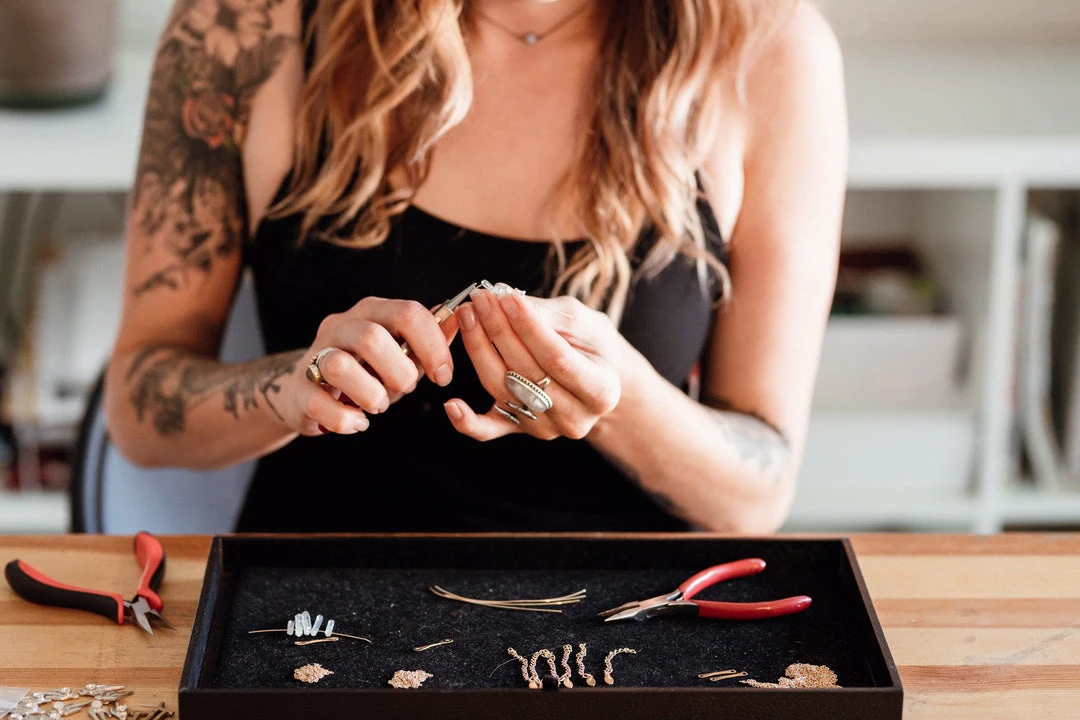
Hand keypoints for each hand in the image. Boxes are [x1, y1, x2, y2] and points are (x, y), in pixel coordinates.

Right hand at [275, 297, 456, 435]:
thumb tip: (458, 320)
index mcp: (371, 312)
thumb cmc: (365, 372)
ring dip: (371, 395)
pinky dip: (346, 419)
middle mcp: (340, 326)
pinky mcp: (299, 389)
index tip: (443, 375)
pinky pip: (320, 403)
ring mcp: (315, 356)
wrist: (310, 392)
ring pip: (340, 366)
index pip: (407, 313)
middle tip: (404, 389)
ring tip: (378, 406)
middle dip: (399, 373)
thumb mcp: (401, 353)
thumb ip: (429, 340)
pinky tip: (357, 421)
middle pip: (372, 338)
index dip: (433, 346)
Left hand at [444, 287, 623, 440]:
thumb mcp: (586, 323)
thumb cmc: (594, 346)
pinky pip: (489, 430)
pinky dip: (468, 421)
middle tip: (481, 299)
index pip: (558, 358)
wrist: (599, 378)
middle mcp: (574, 417)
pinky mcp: (519, 429)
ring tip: (468, 315)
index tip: (507, 298)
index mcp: (602, 391)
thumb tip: (508, 298)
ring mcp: (545, 427)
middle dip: (499, 330)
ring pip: (502, 389)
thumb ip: (550, 314)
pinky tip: (451, 404)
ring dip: (479, 349)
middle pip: (526, 372)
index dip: (529, 327)